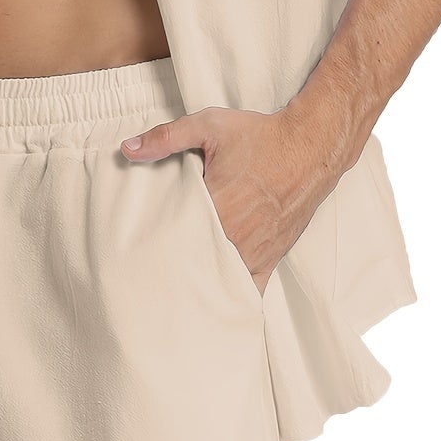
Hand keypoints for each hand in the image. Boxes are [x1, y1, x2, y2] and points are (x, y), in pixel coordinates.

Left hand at [122, 105, 347, 292]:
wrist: (311, 145)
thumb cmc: (262, 137)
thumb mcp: (211, 126)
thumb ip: (167, 138)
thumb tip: (129, 148)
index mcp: (215, 211)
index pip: (176, 242)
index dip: (158, 253)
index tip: (143, 260)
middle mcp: (234, 238)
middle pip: (195, 268)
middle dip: (176, 276)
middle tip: (155, 286)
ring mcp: (254, 252)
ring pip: (219, 285)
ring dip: (201, 291)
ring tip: (178, 303)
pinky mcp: (270, 258)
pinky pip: (250, 291)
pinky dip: (234, 301)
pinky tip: (216, 314)